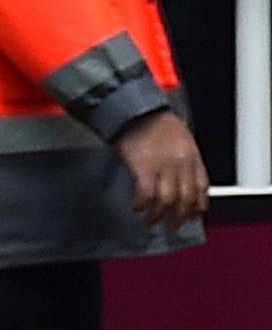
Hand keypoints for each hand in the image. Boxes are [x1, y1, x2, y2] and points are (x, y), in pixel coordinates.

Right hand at [113, 109, 209, 230]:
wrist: (133, 108)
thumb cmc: (154, 119)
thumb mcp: (180, 137)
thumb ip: (184, 158)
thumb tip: (182, 181)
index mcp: (192, 156)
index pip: (201, 188)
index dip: (198, 205)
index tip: (193, 215)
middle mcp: (180, 164)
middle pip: (185, 199)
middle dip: (180, 217)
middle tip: (173, 226)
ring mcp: (162, 166)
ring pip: (167, 201)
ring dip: (159, 215)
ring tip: (152, 221)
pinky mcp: (142, 168)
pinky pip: (146, 194)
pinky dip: (142, 205)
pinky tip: (137, 207)